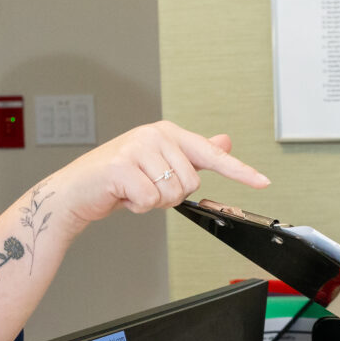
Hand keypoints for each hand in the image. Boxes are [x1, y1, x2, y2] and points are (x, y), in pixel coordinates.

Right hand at [44, 120, 269, 226]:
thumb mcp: (158, 164)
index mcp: (166, 133)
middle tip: (145, 188)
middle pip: (191, 182)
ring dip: (152, 202)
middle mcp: (153, 135)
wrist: (76, 192)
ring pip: (172, 193)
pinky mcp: (121, 167)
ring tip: (132, 190)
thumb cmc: (116, 179)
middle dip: (170, 195)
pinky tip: (122, 195)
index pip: (211, 154)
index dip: (240, 170)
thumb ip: (192, 154)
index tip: (263, 181)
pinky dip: (137, 207)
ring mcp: (136, 148)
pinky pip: (149, 200)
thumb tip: (224, 142)